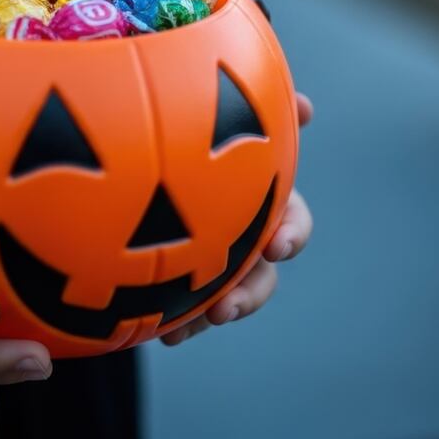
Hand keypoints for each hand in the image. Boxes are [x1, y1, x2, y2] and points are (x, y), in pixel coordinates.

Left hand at [160, 93, 314, 345]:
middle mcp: (243, 234)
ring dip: (213, 313)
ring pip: (225, 300)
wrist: (130, 164)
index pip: (290, 218)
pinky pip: (185, 312)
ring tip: (188, 326)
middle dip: (250, 294)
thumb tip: (308, 107)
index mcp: (258, 195)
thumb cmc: (188, 126)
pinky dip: (180, 323)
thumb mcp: (214, 109)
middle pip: (261, 274)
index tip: (277, 246)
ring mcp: (212, 263)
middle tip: (226, 308)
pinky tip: (163, 332)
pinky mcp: (179, 283)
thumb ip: (258, 106)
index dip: (291, 234)